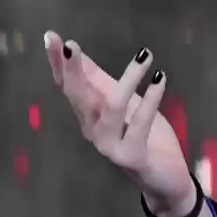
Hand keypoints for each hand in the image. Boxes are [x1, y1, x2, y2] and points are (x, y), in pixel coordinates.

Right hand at [42, 30, 192, 214]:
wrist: (164, 180)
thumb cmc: (144, 137)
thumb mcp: (124, 102)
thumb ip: (101, 82)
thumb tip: (78, 53)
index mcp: (88, 115)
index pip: (68, 86)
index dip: (59, 63)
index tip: (52, 36)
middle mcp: (92, 129)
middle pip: (78, 96)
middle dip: (72, 69)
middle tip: (70, 44)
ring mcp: (109, 145)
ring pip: (110, 107)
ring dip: (128, 79)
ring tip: (144, 56)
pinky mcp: (131, 156)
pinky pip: (139, 124)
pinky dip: (151, 99)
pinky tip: (160, 79)